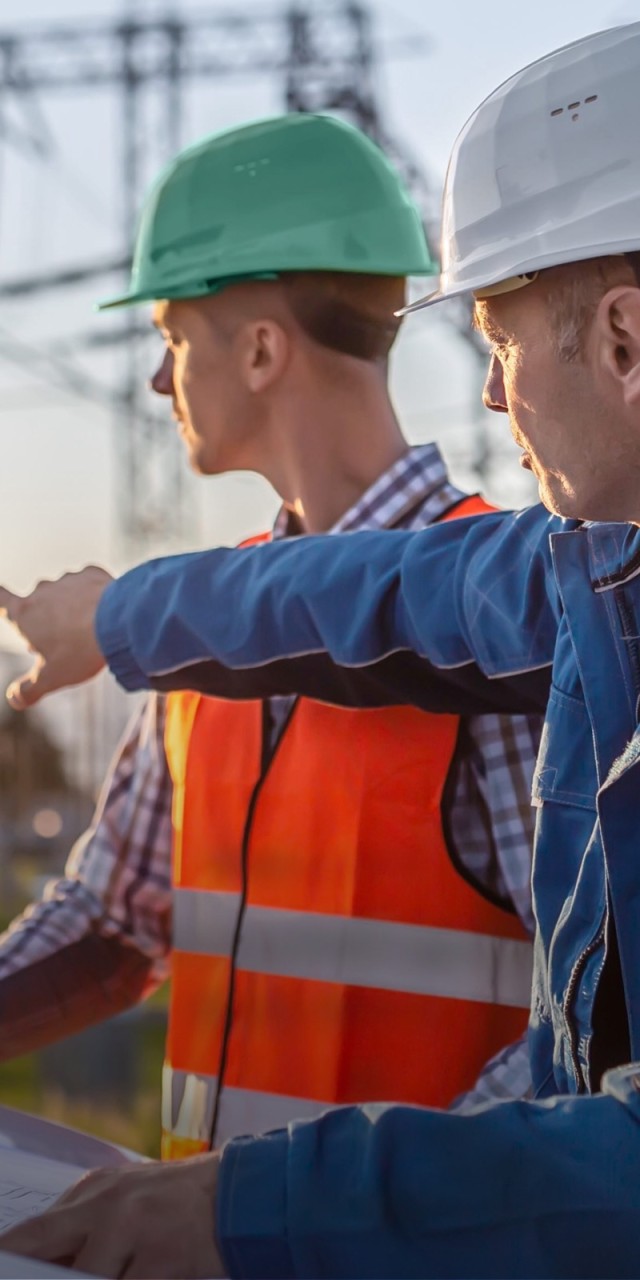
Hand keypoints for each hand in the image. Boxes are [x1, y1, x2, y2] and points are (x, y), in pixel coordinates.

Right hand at [0, 566, 111, 708]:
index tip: (0, 597)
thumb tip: (15, 700)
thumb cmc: (80, 651)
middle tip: (63, 645)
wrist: (120, 623)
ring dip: (70, 609)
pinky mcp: (92, 575)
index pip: (1, 600)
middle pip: (37, 605)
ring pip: (64, 596)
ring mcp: (67, 580)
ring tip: (89, 632)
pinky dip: (92, 597)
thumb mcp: (51, 678)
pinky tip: (104, 613)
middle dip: (45, 622)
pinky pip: (88, 585)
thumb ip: (29, 690)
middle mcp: (42, 591)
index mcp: (25, 614)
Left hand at [0, 1153, 225, 1278]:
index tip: (12, 1268)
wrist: (242, 1193)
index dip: (16, 1259)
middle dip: (38, 1272)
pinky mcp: (156, 1256)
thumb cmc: (184, 1205)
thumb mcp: (130, 1204)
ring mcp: (130, 1228)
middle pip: (41, 1246)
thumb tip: (51, 1268)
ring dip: (96, 1277)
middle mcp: (105, 1204)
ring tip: (117, 1267)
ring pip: (86, 1277)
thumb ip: (90, 1231)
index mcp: (94, 1190)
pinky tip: (144, 1275)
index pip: (33, 1233)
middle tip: (29, 1276)